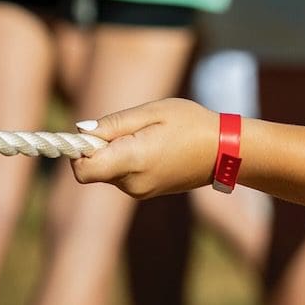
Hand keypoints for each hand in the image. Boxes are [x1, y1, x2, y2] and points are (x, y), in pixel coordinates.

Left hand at [70, 98, 218, 198]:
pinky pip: (123, 176)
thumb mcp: (155, 111)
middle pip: (94, 169)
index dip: (79, 150)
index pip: (82, 168)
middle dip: (102, 147)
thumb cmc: (191, 124)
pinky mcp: (146, 193)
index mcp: (133, 160)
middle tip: (132, 127)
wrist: (225, 152)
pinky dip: (129, 161)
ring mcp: (140, 192)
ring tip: (150, 136)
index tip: (95, 133)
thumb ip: (115, 123)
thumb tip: (81, 132)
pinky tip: (155, 148)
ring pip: (108, 171)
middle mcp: (132, 183)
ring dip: (117, 153)